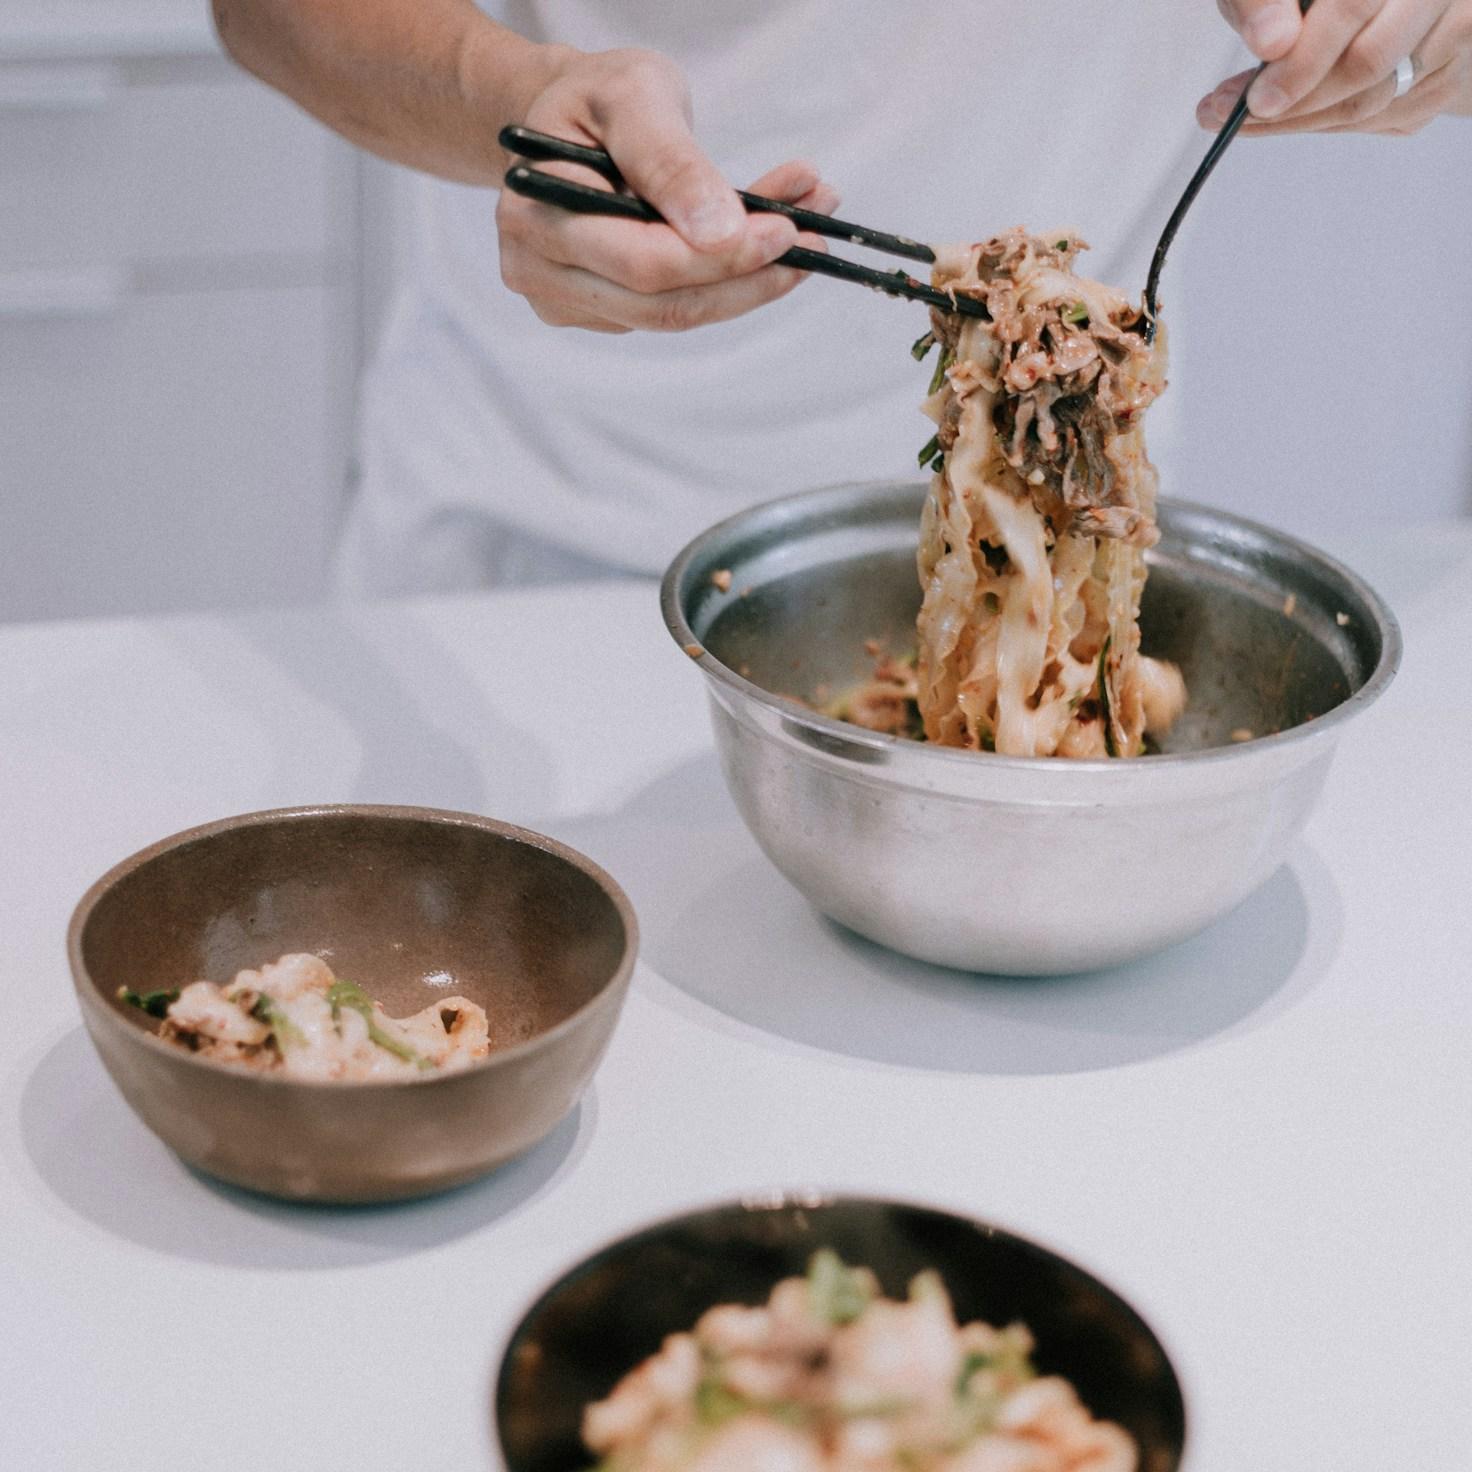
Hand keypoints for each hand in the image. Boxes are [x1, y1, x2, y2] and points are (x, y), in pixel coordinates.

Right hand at [495, 47, 836, 332]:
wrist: (568, 116)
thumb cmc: (598, 98)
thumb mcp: (636, 98)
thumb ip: (672, 161)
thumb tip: (720, 232)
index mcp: (537, 210)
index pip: (643, 261)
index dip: (721, 257)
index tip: (787, 230)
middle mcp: (538, 267)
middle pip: (661, 304)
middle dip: (746, 278)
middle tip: (812, 243)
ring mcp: (564, 298)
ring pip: (674, 315)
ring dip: (748, 283)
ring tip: (804, 230)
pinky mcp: (596, 311)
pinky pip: (672, 309)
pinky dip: (725, 281)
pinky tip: (762, 240)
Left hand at [1202, 0, 1471, 134]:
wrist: (1391, 4)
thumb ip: (1268, 0)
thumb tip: (1271, 43)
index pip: (1352, 8)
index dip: (1301, 59)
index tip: (1253, 97)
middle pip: (1368, 63)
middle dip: (1295, 101)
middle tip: (1239, 115)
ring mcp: (1454, 36)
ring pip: (1372, 100)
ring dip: (1302, 119)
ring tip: (1246, 120)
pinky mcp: (1449, 80)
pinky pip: (1383, 119)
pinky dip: (1327, 123)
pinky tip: (1289, 117)